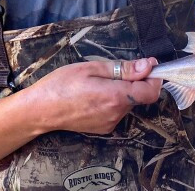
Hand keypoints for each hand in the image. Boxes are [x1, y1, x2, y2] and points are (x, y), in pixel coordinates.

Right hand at [27, 57, 161, 134]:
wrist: (40, 110)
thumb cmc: (62, 84)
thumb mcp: (92, 68)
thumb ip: (123, 68)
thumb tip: (148, 65)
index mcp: (116, 97)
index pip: (152, 91)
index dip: (154, 78)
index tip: (147, 66)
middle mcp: (117, 114)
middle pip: (139, 96)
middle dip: (133, 82)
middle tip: (112, 71)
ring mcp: (110, 124)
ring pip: (127, 104)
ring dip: (121, 92)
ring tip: (97, 83)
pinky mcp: (103, 129)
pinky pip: (116, 112)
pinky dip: (112, 102)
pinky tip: (93, 96)